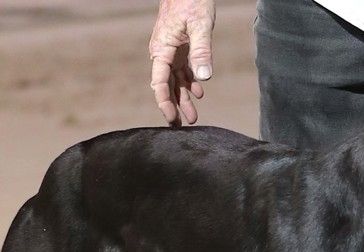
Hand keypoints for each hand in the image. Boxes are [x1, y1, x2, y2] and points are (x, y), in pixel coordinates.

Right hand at [149, 0, 215, 125]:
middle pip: (167, 86)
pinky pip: (183, 70)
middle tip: (180, 127)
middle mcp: (164, 53)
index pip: (159, 82)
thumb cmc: (191, 0)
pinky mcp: (181, 48)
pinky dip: (190, 83)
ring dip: (183, 98)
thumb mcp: (200, 25)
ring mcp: (172, 51)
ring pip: (175, 80)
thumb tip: (204, 77)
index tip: (172, 118)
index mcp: (162, 49)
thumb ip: (202, 51)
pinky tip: (199, 94)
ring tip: (193, 117)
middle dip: (173, 107)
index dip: (164, 102)